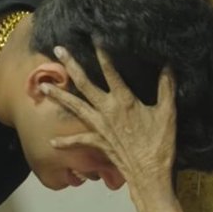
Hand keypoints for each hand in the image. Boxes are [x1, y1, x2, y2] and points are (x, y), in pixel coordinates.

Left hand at [43, 46, 175, 199]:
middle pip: (84, 84)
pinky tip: (52, 141)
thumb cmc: (160, 143)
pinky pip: (79, 141)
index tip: (94, 37)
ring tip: (43, 87)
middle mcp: (106, 110)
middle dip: (71, 65)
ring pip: (75, 107)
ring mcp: (99, 127)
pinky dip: (65, 142)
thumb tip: (169, 65)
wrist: (149, 174)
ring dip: (58, 97)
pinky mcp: (98, 143)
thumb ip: (166, 87)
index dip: (103, 53)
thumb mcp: (168, 113)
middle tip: (58, 50)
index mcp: (124, 100)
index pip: (111, 71)